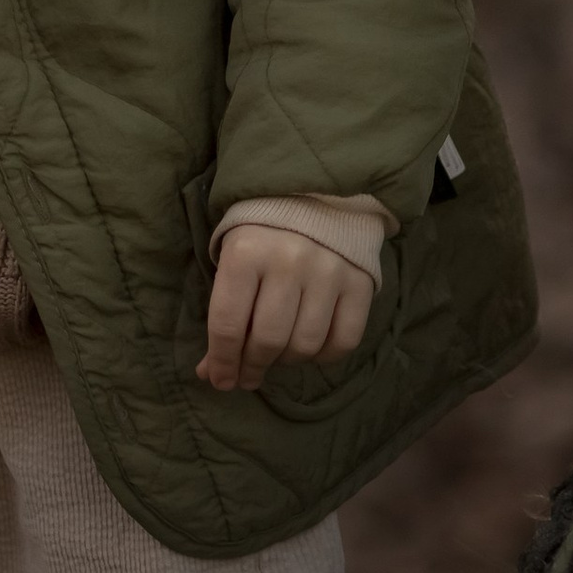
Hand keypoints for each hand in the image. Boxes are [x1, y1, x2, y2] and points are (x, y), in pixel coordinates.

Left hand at [196, 226, 375, 394]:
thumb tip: (212, 373)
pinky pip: (343, 342)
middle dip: (252, 366)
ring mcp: (328, 272)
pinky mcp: (360, 282)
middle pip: (268, 340)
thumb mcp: (232, 258)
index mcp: (246, 251)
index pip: (228, 324)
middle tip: (247, 375)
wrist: (314, 192)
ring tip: (278, 353)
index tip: (221, 380)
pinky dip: (325, 355)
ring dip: (287, 361)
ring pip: (305, 346)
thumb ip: (224, 314)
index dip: (222, 362)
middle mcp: (289, 261)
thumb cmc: (262, 230)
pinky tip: (310, 346)